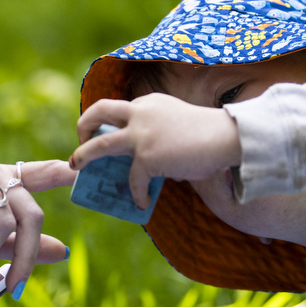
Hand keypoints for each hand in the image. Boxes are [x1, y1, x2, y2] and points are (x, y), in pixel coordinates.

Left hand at [69, 94, 240, 208]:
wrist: (229, 137)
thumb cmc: (213, 136)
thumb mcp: (179, 124)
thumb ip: (160, 135)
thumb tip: (152, 166)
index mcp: (149, 103)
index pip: (121, 109)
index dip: (112, 122)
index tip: (106, 134)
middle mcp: (140, 113)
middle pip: (99, 111)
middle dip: (83, 126)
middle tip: (80, 140)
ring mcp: (140, 134)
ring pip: (99, 144)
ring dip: (83, 155)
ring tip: (76, 167)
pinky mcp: (146, 156)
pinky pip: (133, 180)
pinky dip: (136, 194)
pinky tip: (142, 203)